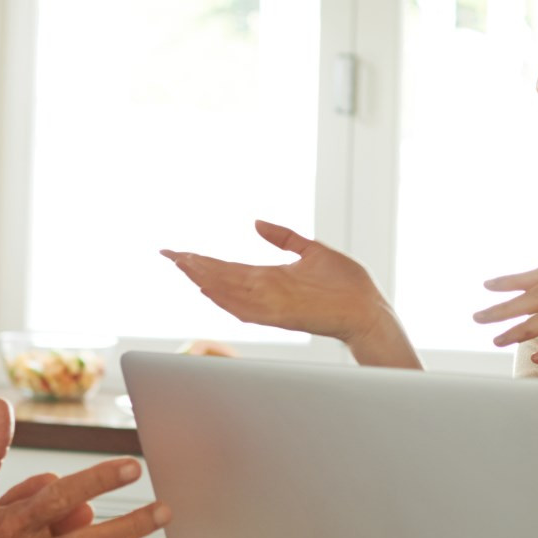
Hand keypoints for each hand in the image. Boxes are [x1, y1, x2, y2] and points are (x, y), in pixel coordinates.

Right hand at [162, 221, 400, 352]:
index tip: (178, 251)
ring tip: (182, 265)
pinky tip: (210, 289)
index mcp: (271, 278)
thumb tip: (256, 223)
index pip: (228, 269)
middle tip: (168, 254)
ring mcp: (273, 304)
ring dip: (205, 279)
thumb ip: (284, 238)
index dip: (202, 260)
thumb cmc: (346, 284)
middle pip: (221, 278)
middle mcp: (266, 291)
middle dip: (194, 266)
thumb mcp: (313, 250)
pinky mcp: (284, 314)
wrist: (369, 310)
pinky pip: (248, 308)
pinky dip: (227, 299)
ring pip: (229, 291)